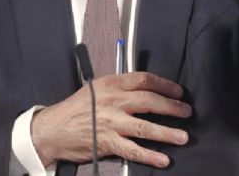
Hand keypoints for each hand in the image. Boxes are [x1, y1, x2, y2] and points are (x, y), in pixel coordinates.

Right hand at [30, 72, 191, 167]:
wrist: (53, 129)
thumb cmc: (74, 109)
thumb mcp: (95, 89)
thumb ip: (119, 88)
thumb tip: (146, 90)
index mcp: (110, 84)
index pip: (143, 79)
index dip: (164, 85)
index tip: (177, 91)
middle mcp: (112, 101)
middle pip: (149, 101)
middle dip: (172, 107)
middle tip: (186, 111)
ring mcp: (110, 122)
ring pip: (145, 126)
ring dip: (167, 132)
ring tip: (183, 136)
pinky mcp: (107, 142)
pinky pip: (133, 149)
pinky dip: (149, 155)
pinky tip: (163, 159)